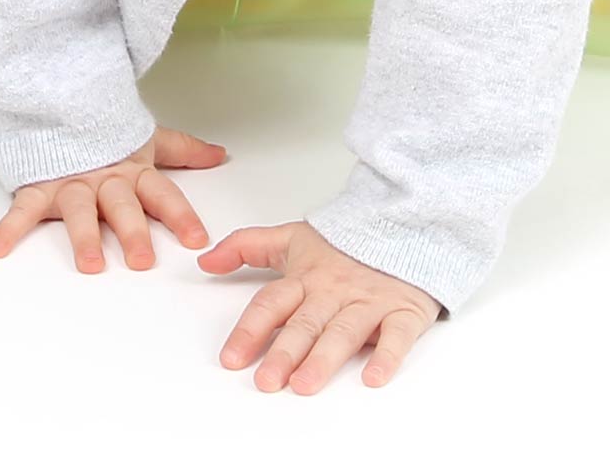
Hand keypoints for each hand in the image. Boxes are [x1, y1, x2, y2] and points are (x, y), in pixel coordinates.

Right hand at [0, 126, 227, 270]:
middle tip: (143, 260)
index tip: (196, 240)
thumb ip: (182, 150)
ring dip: (84, 236)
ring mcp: (70, 182)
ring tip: (90, 264)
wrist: (58, 102)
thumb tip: (221, 155)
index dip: (180, 215)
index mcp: (132, 171)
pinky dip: (9, 228)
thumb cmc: (105, 132)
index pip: (162, 193)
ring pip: (79, 209)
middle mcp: (103, 179)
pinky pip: (22, 208)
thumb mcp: (145, 140)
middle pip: (122, 205)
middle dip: (133, 232)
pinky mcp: (38, 186)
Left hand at [199, 220, 441, 393]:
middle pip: (306, 322)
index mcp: (306, 277)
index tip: (232, 358)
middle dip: (285, 353)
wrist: (404, 225)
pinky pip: (396, 335)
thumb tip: (205, 260)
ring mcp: (369, 301)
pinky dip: (387, 356)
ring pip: (343, 331)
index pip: (272, 302)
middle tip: (267, 381)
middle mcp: (334, 291)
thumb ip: (246, 246)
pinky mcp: (403, 311)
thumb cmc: (345, 243)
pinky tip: (373, 377)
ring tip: (304, 384)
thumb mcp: (292, 237)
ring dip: (324, 358)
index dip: (250, 329)